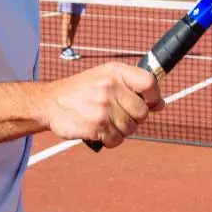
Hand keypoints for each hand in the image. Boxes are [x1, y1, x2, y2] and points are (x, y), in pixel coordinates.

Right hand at [42, 62, 163, 148]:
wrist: (50, 102)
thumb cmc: (83, 90)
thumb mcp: (105, 77)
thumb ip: (133, 87)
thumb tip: (160, 104)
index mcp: (115, 71)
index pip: (149, 83)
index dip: (154, 97)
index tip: (151, 104)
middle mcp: (110, 87)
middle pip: (142, 112)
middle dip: (134, 119)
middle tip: (118, 115)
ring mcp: (103, 106)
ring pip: (130, 128)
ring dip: (121, 131)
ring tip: (106, 122)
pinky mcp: (96, 125)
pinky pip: (116, 140)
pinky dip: (110, 140)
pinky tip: (99, 131)